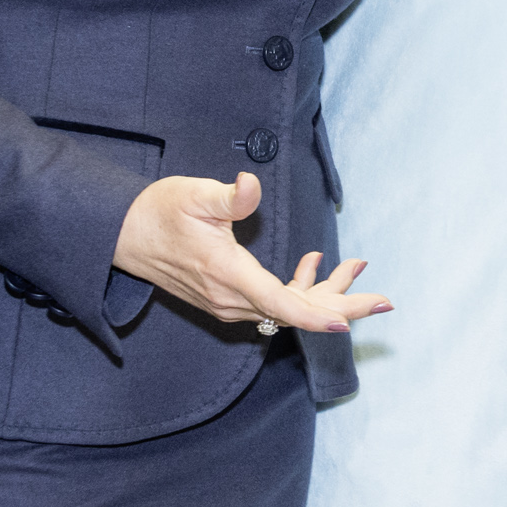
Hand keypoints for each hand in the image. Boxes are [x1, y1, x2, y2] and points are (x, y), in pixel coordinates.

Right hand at [111, 173, 390, 334]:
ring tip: (357, 267)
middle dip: (342, 306)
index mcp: (229, 276)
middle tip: (384, 301)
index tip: (352, 321)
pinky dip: (299, 288)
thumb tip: (249, 185)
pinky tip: (314, 263)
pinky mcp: (226, 298)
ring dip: (324, 293)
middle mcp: (231, 299)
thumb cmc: (158, 212)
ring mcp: (228, 302)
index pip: (283, 304)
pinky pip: (272, 301)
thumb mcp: (193, 194)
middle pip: (296, 311)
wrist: (122, 235)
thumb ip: (229, 196)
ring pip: (287, 307)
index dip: (320, 314)